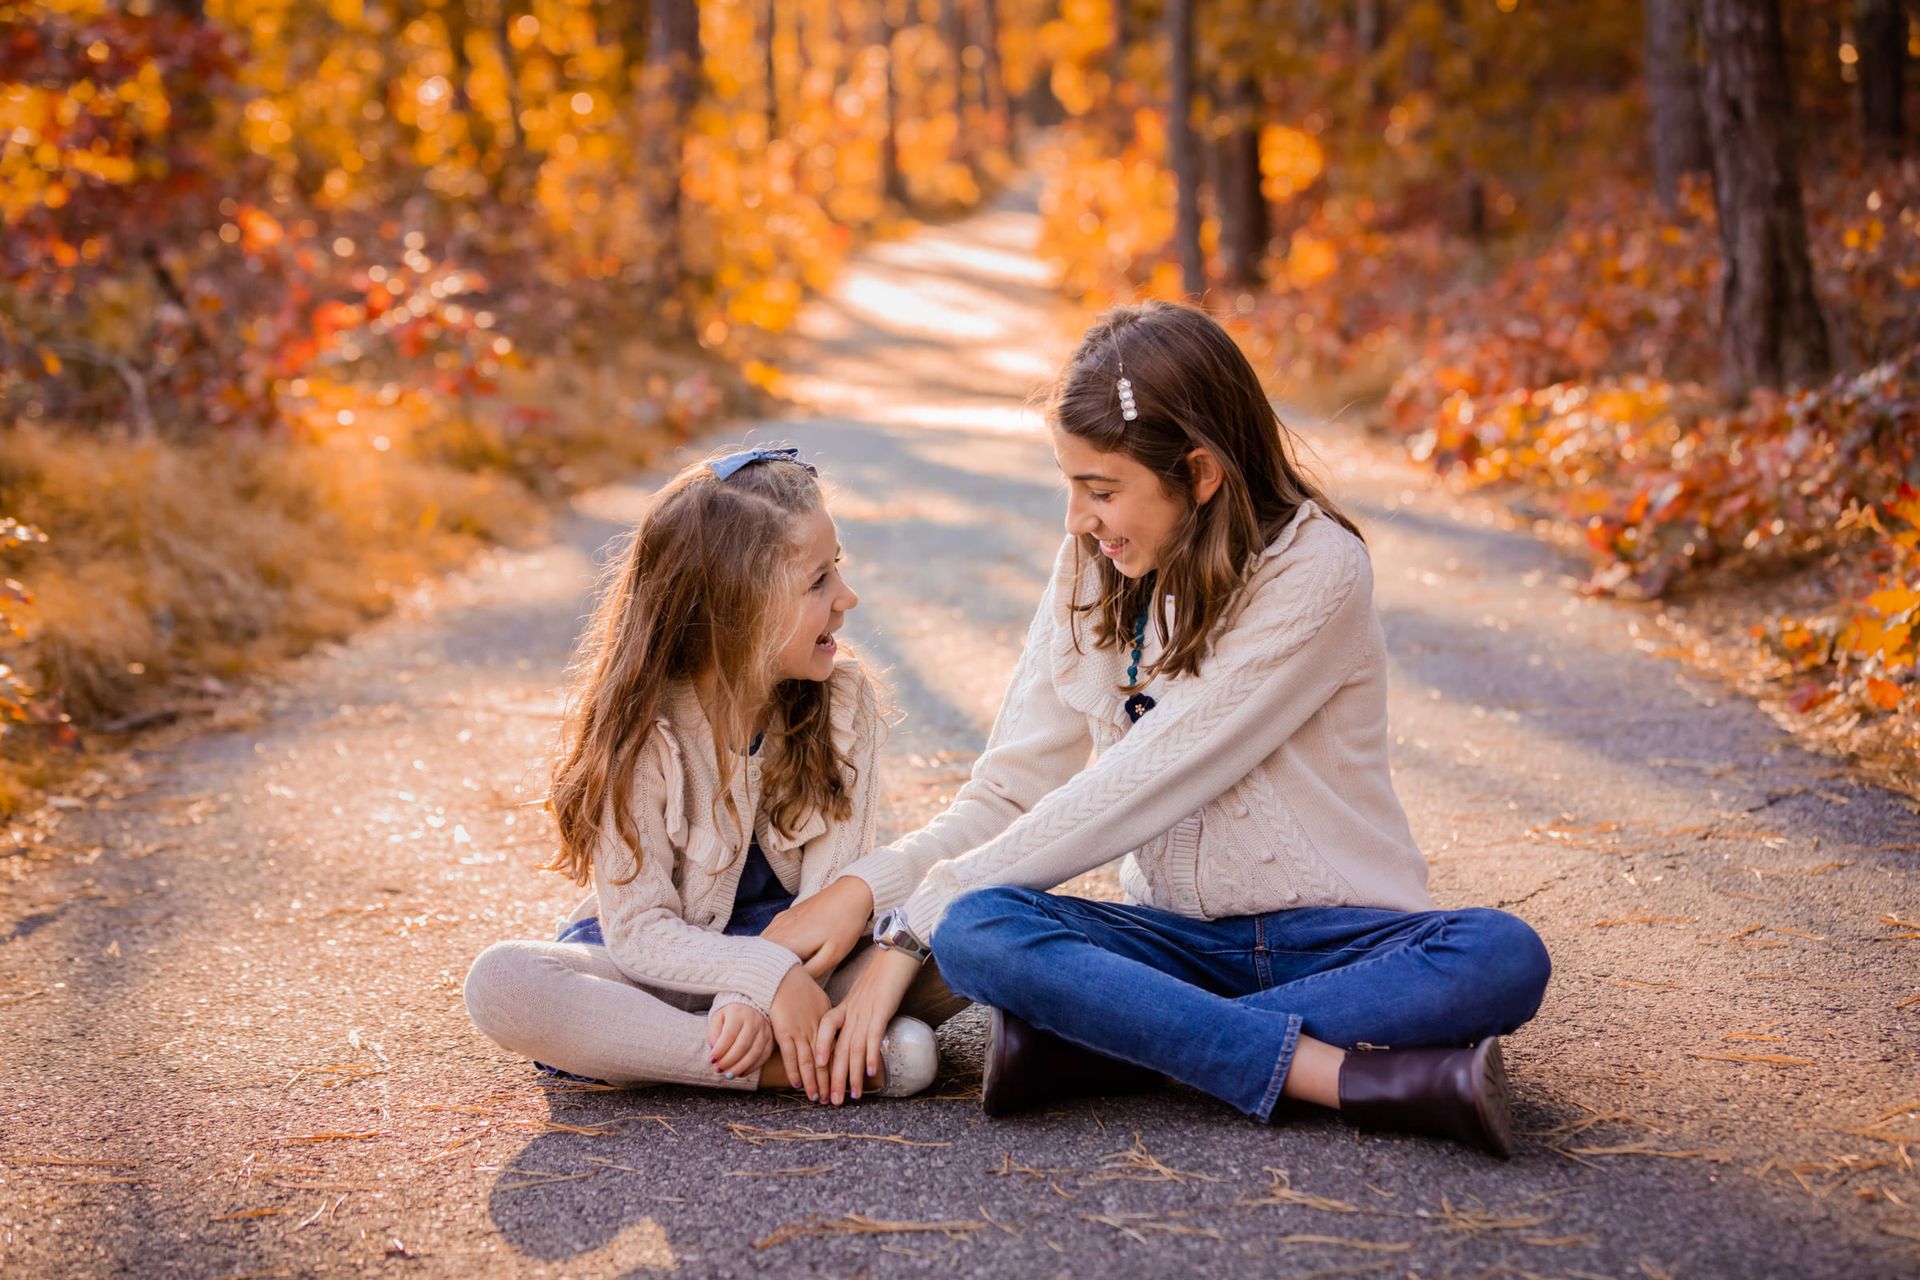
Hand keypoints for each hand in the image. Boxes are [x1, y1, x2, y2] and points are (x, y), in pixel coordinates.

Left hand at [706, 1002, 770, 1079]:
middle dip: (729, 1061)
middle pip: (742, 1045)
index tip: (711, 1060)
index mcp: (738, 1013)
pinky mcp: (770, 1039)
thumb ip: (713, 1032)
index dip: (720, 1050)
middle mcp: (754, 1021)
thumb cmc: (731, 1014)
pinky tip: (741, 1072)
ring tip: (728, 1074)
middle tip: (718, 1069)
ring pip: (754, 1053)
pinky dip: (752, 1067)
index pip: (729, 1035)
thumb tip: (714, 1050)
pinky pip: (763, 1056)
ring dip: (740, 1067)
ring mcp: (764, 1030)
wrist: (750, 1007)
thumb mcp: (718, 1017)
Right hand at [762, 876, 874, 980]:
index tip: (775, 994)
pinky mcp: (783, 916)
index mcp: (788, 943)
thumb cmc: (845, 926)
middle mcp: (778, 931)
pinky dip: (768, 948)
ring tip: (774, 974)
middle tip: (773, 987)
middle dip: (763, 973)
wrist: (850, 893)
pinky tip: (779, 957)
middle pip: (760, 958)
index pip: (765, 969)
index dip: (768, 983)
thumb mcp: (832, 955)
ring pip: (762, 947)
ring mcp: (779, 921)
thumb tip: (793, 985)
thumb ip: (809, 973)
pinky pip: (768, 936)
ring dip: (764, 960)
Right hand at [767, 964, 831, 1100]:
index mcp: (827, 1022)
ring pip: (809, 1063)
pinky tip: (798, 1085)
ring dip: (813, 1082)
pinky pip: (790, 1056)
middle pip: (825, 1061)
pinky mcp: (784, 1032)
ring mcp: (799, 1032)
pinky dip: (794, 1071)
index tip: (844, 1083)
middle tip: (834, 1100)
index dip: (840, 1068)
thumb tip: (833, 1029)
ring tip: (818, 1098)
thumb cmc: (800, 986)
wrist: (781, 976)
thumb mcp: (820, 1001)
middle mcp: (815, 1030)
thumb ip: (827, 1018)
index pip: (836, 1051)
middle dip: (829, 1082)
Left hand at [813, 944, 919, 1104]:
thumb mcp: (865, 993)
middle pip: (837, 1048)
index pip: (825, 1031)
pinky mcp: (881, 1010)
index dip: (820, 1053)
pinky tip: (868, 1073)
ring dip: (850, 1075)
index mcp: (845, 1006)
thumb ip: (858, 1011)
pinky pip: (872, 1036)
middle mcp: (852, 1011)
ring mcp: (865, 1010)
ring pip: (852, 1048)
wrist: (897, 950)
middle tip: (831, 1101)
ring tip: (851, 1096)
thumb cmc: (883, 972)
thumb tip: (859, 1032)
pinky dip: (869, 1056)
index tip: (817, 1075)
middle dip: (833, 1078)